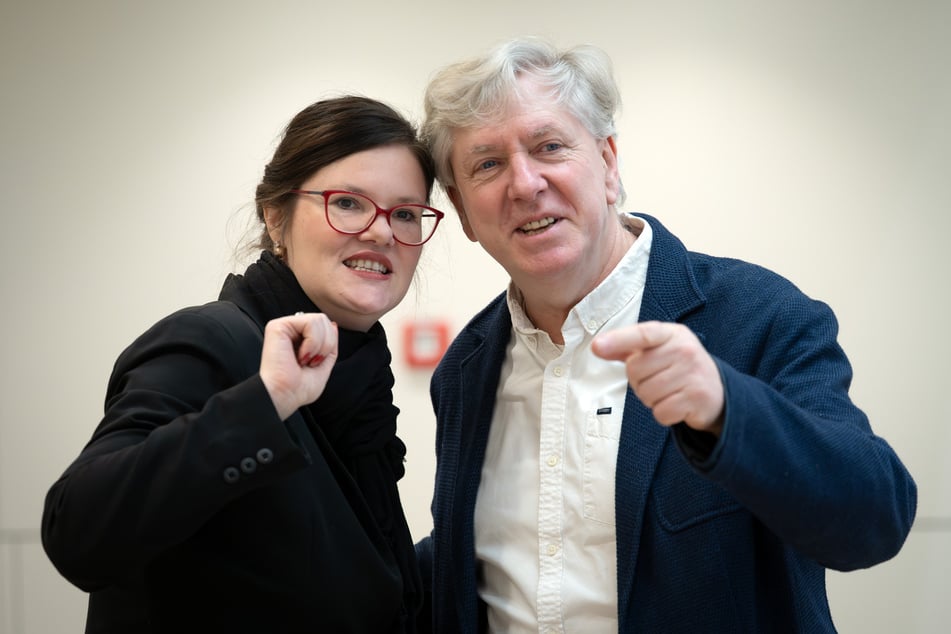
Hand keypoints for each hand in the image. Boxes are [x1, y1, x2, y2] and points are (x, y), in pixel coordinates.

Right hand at [260, 312, 337, 419]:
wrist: (284, 396)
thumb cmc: (299, 388)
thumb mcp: (324, 364)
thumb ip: (330, 344)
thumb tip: (333, 324)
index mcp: (300, 339)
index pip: (325, 326)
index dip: (330, 344)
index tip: (316, 362)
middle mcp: (291, 331)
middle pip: (324, 320)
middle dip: (327, 344)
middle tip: (313, 361)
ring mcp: (284, 327)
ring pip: (319, 319)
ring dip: (320, 344)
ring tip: (305, 359)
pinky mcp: (278, 326)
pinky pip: (310, 322)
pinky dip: (313, 342)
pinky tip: (300, 355)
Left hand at [591, 321, 723, 433]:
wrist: (717, 392)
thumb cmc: (678, 368)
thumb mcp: (659, 350)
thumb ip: (628, 348)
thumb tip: (598, 347)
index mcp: (672, 334)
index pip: (643, 334)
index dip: (618, 340)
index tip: (597, 346)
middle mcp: (685, 350)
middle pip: (635, 370)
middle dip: (639, 382)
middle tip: (658, 381)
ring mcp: (692, 374)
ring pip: (646, 394)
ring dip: (651, 399)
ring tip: (669, 392)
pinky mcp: (696, 398)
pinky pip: (660, 412)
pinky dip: (664, 414)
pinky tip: (677, 405)